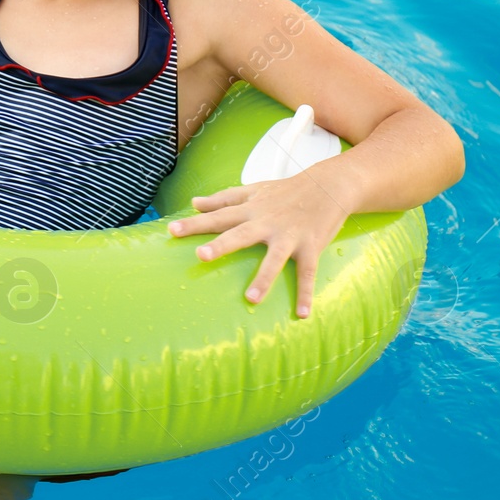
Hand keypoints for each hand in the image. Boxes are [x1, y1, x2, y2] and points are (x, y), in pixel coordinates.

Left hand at [166, 173, 351, 317]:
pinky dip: (306, 293)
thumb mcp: (253, 190)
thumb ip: (223, 198)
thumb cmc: (285, 191)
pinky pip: (307, 272)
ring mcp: (289, 236)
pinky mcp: (310, 247)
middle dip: (221, 245)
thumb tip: (194, 203)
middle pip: (240, 234)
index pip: (218, 216)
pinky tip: (301, 314)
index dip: (194, 223)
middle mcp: (266, 222)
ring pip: (275, 258)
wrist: (329, 185)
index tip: (171, 231)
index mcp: (250, 210)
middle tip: (201, 256)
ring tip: (251, 299)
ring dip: (265, 278)